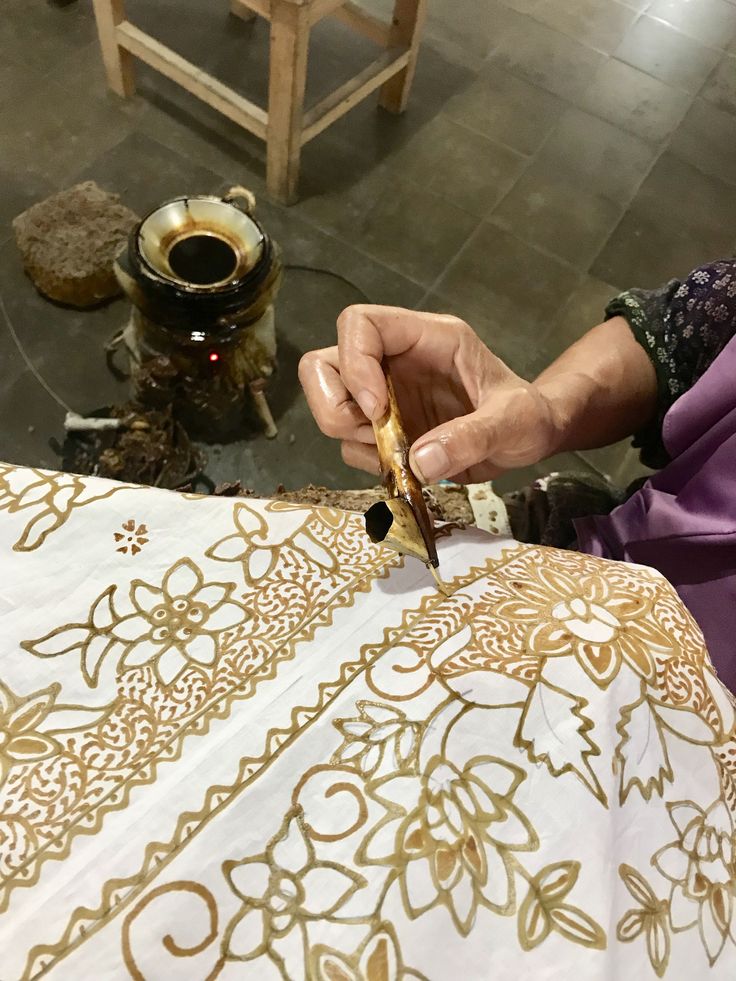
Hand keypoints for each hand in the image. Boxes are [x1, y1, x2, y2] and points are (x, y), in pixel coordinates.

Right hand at [298, 305, 558, 483]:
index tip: (376, 409)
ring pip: (329, 405)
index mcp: (428, 338)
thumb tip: (421, 462)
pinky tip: (406, 466)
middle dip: (334, 406)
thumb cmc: (529, 416)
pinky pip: (349, 443)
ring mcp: (385, 394)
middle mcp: (396, 361)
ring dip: (355, 439)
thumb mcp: (516, 422)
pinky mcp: (383, 428)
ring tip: (402, 455)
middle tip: (374, 435)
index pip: (361, 324)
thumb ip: (473, 437)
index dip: (354, 362)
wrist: (530, 439)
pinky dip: (367, 461)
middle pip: (324, 364)